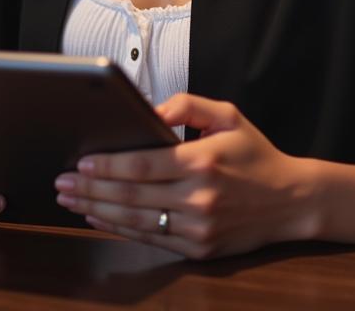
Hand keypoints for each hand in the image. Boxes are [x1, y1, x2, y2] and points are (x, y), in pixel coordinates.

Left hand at [52, 94, 317, 258]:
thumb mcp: (228, 115)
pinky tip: (99, 218)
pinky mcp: (198, 250)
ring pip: (135, 221)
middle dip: (90, 188)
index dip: (106, 165)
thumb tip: (151, 112)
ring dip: (97, 211)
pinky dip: (119, 229)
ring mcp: (197, 229)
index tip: (80, 161)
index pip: (141, 165)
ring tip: (70, 200)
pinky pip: (150, 239)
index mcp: (202, 161)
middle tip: (62, 182)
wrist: (291, 200)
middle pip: (130, 194)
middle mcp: (198, 198)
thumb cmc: (255, 154)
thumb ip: (188, 105)